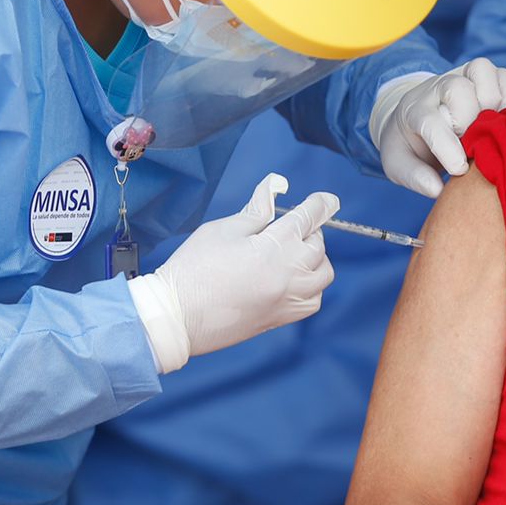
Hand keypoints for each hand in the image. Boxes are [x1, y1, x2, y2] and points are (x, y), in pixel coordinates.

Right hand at [127, 173, 336, 371]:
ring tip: (294, 253)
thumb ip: (256, 209)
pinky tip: (294, 279)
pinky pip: (314, 301)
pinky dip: (312, 287)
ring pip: (323, 275)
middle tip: (289, 227)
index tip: (328, 199)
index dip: (320, 204)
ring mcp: (287, 299)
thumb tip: (275, 186)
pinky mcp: (280, 318)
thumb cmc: (193, 269)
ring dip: (316, 259)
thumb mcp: (223, 229)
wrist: (177, 317)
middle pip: (318, 245)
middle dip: (309, 231)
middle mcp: (289, 274)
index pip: (309, 218)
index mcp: (275, 246)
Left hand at [369, 59, 505, 197]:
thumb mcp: (398, 164)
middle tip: (472, 145)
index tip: (459, 169)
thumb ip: (414, 177)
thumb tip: (438, 189)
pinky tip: (502, 119)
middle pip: (457, 88)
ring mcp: (462, 76)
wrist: (414, 118)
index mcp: (414, 110)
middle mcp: (437, 87)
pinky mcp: (484, 77)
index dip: (447, 147)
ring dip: (492, 102)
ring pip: (482, 70)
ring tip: (490, 129)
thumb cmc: (410, 145)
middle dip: (469, 121)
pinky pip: (505, 76)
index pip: (430, 121)